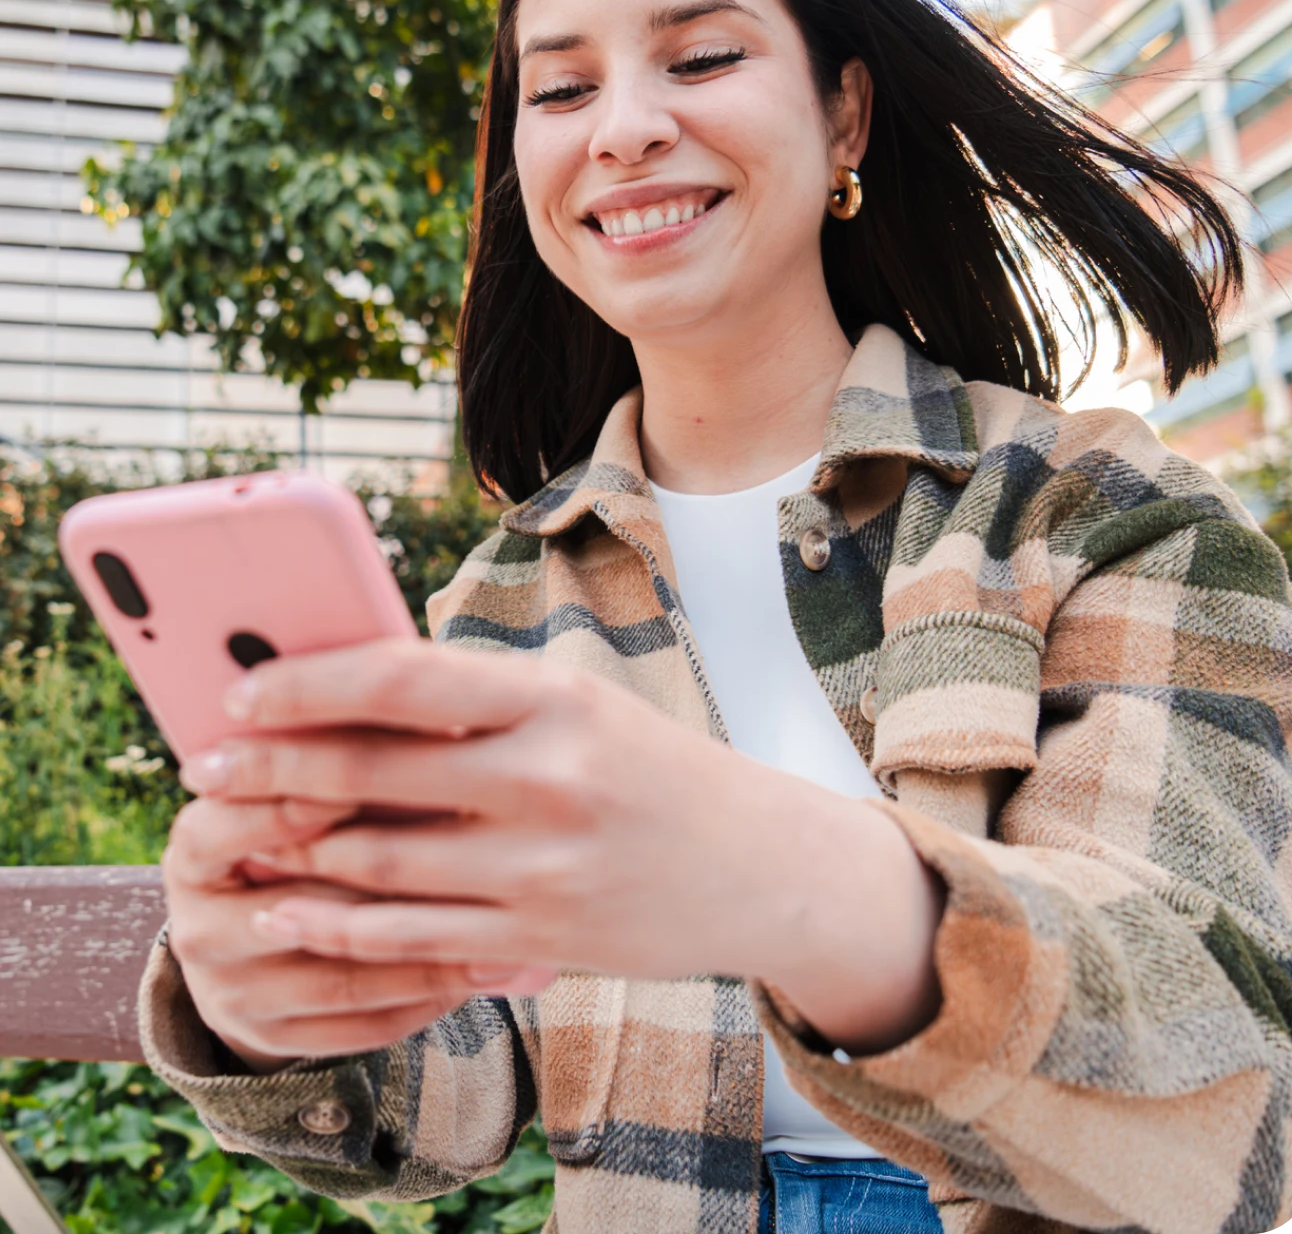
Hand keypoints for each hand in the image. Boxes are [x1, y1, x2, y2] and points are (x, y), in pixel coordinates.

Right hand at [161, 789, 554, 1073]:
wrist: (244, 937)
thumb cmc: (297, 828)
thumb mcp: (291, 790)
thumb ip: (341, 756)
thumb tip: (435, 715)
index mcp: (194, 847)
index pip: (231, 824)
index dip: (301, 802)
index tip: (380, 773)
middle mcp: (198, 927)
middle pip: (299, 906)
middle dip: (390, 879)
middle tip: (475, 851)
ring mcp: (232, 994)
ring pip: (342, 975)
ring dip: (429, 949)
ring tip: (506, 919)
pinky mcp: (277, 1040)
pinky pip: (364, 1025)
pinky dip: (429, 994)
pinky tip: (488, 965)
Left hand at [181, 638, 944, 1053]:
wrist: (761, 868)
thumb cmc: (655, 771)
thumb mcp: (580, 707)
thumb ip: (478, 702)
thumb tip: (350, 689)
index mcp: (555, 698)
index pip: (402, 676)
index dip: (306, 682)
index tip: (242, 688)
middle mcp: (547, 779)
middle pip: (371, 769)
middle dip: (271, 766)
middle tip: (205, 764)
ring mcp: (543, 868)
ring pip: (377, 861)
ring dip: (293, 847)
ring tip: (240, 833)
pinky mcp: (540, 939)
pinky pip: (411, 937)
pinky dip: (342, 923)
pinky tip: (300, 906)